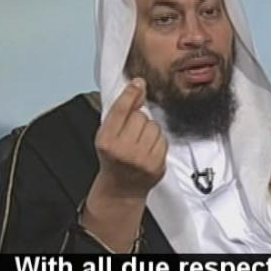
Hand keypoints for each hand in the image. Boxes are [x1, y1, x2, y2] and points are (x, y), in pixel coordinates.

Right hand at [82, 78, 167, 251]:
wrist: (121, 188)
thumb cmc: (113, 159)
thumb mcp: (107, 135)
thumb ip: (120, 114)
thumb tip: (138, 88)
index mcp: (106, 140)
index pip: (121, 110)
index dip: (131, 94)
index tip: (138, 83)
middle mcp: (123, 150)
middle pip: (140, 116)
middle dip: (138, 119)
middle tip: (132, 133)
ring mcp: (141, 159)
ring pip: (154, 126)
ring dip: (150, 130)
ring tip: (140, 142)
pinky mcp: (156, 164)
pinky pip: (163, 139)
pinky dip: (158, 141)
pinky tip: (149, 149)